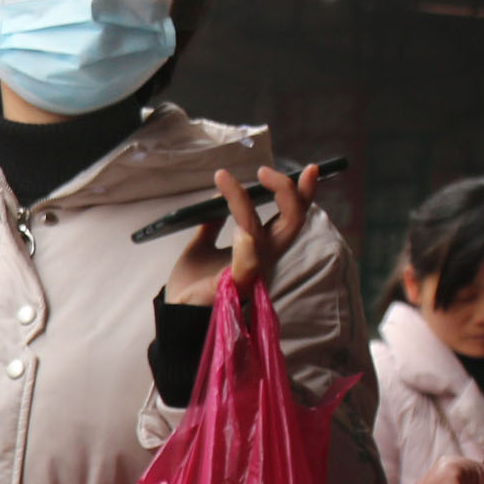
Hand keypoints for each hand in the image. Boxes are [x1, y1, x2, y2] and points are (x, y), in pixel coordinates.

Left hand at [165, 164, 316, 303]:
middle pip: (292, 222)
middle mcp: (262, 257)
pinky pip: (248, 265)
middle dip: (287, 191)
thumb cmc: (192, 284)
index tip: (308, 168)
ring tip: (223, 180)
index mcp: (260, 247)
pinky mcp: (234, 286)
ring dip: (243, 203)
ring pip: (262, 233)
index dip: (302, 193)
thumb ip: (211, 224)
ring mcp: (250, 272)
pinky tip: (241, 229)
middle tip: (264, 169)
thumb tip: (214, 196)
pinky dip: (247, 246)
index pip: (288, 217)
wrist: (175, 316)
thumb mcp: (200, 246)